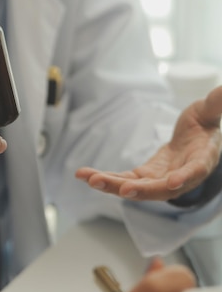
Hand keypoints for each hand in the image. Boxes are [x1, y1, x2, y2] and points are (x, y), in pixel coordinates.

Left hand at [75, 86, 221, 200]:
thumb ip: (217, 102)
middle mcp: (180, 178)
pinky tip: (84, 174)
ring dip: (113, 185)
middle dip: (140, 189)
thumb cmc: (204, 124)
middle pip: (160, 188)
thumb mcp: (210, 109)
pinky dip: (105, 179)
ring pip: (137, 188)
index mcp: (202, 161)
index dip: (184, 177)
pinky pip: (123, 180)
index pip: (195, 171)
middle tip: (122, 189)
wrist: (195, 140)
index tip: (173, 182)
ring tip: (90, 179)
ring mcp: (160, 180)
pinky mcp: (144, 177)